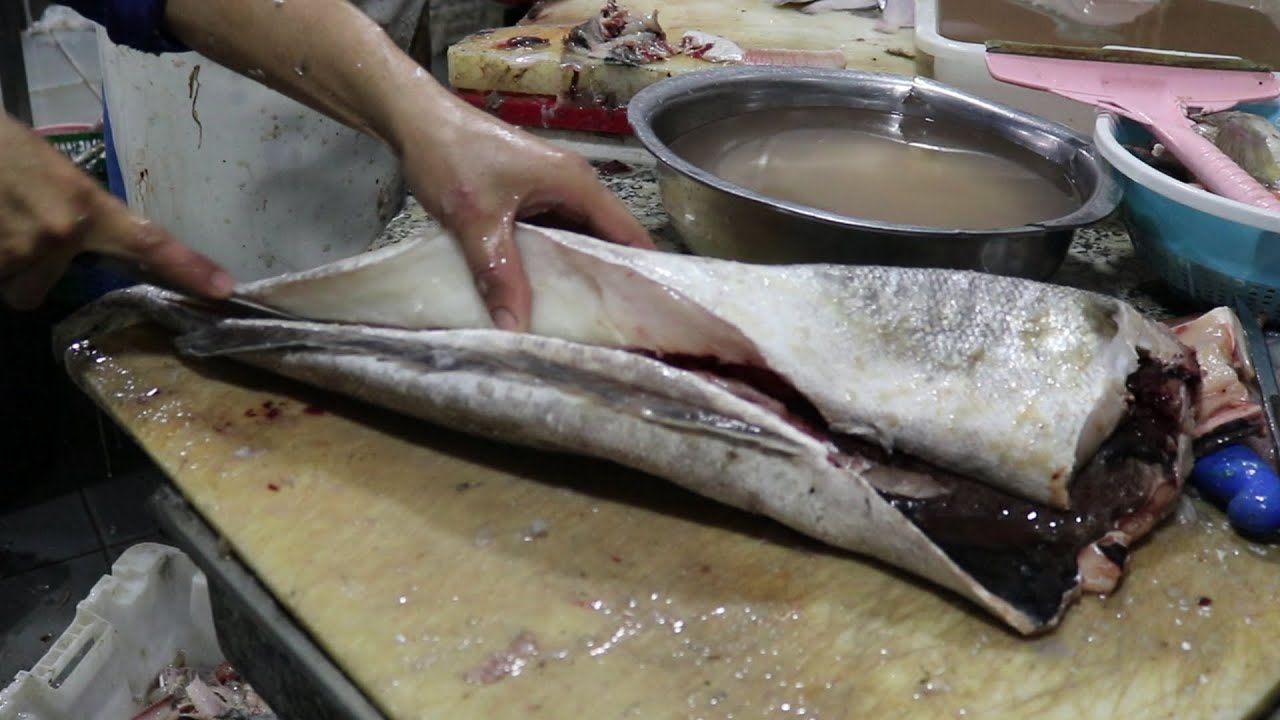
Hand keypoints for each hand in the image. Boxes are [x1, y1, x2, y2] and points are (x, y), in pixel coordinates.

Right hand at [0, 113, 233, 309]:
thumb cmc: (1, 147)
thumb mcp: (49, 172)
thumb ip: (75, 213)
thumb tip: (82, 245)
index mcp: (85, 205)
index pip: (148, 241)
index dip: (188, 268)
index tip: (224, 289)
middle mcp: (59, 234)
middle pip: (43, 286)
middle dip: (26, 267)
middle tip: (8, 224)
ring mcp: (18, 251)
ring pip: (12, 284)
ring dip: (0, 261)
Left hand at [398, 106, 655, 331]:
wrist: (415, 121)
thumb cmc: (452, 158)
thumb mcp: (476, 222)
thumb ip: (499, 274)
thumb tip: (513, 327)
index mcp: (575, 183)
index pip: (626, 232)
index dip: (640, 271)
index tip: (645, 311)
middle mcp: (572, 185)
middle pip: (605, 238)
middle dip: (608, 278)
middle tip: (613, 326)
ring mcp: (550, 189)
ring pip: (576, 238)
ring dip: (577, 271)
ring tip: (584, 316)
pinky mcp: (529, 195)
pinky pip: (552, 233)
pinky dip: (552, 260)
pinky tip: (544, 291)